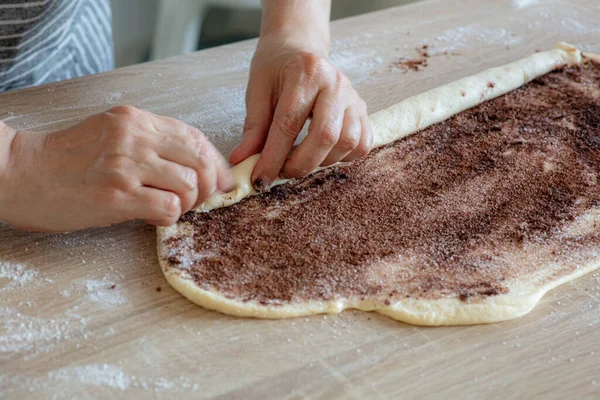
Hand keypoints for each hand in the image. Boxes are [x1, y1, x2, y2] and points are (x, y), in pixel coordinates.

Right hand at [0, 106, 232, 231]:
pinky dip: (170, 216)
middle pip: (200, 159)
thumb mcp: (111, 136)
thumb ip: (151, 145)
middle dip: (210, 185)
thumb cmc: (67, 160)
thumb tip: (195, 169)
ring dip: (188, 204)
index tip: (220, 180)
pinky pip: (169, 206)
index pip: (194, 136)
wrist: (21, 174)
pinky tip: (153, 216)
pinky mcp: (117, 194)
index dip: (215, 162)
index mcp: (135, 120)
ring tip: (170, 208)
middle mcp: (134, 137)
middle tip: (199, 201)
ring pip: (189, 184)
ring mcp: (126, 164)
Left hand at [230, 28, 371, 189]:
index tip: (259, 179)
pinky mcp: (363, 109)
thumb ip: (253, 128)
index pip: (289, 124)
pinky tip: (322, 154)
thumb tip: (241, 161)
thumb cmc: (276, 68)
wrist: (300, 47)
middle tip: (282, 173)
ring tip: (300, 160)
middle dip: (301, 164)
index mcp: (306, 73)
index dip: (273, 157)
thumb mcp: (258, 91)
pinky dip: (342, 158)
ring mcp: (353, 97)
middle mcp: (335, 83)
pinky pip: (362, 144)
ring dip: (321, 162)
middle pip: (325, 136)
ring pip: (347, 143)